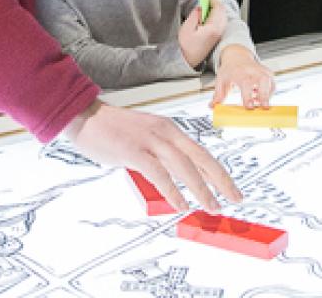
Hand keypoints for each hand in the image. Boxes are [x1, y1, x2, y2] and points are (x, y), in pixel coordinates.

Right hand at [64, 99, 241, 212]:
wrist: (85, 116)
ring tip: (212, 206)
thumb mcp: (144, 138)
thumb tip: (172, 179)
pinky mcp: (135, 151)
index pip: (201, 152)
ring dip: (201, 189)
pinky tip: (181, 204)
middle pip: (201, 158)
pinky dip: (173, 191)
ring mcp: (150, 141)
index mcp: (169, 129)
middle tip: (235, 199)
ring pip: (184, 167)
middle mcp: (165, 133)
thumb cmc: (112, 130)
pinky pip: (160, 174)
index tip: (231, 188)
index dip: (219, 172)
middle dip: (221, 180)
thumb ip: (159, 155)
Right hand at [178, 0, 226, 68]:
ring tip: (205, 7)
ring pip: (222, 16)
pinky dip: (216, 15)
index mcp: (212, 28)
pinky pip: (220, 21)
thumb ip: (195, 15)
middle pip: (222, 11)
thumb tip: (200, 6)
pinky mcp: (216, 36)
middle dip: (215, 3)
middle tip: (205, 0)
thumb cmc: (186, 47)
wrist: (188, 60)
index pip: (218, 8)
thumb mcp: (187, 28)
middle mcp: (218, 31)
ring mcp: (219, 34)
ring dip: (216, 9)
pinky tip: (207, 16)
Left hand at [211, 45, 275, 107]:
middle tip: (264, 108)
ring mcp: (262, 71)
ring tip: (258, 104)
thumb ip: (218, 94)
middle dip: (264, 95)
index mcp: (240, 72)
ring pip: (270, 84)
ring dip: (267, 96)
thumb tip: (212, 106)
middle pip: (263, 81)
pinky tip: (260, 97)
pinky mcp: (269, 74)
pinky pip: (272, 86)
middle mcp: (253, 70)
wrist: (238, 57)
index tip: (250, 107)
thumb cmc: (229, 70)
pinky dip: (269, 94)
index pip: (246, 83)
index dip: (248, 96)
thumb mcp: (221, 80)